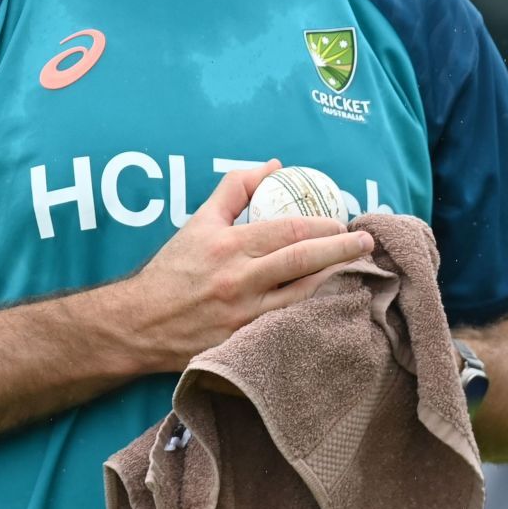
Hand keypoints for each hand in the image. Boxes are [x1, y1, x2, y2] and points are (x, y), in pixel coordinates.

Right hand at [120, 159, 373, 370]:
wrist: (141, 323)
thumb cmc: (173, 270)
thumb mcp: (199, 221)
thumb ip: (235, 189)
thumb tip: (273, 166)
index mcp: (228, 246)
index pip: (285, 231)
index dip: (320, 225)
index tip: (342, 222)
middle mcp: (238, 281)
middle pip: (301, 262)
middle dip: (340, 250)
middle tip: (366, 243)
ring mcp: (243, 315)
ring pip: (301, 297)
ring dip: (335, 282)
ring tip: (360, 270)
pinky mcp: (244, 342)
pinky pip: (287, 325)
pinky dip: (312, 313)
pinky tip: (335, 306)